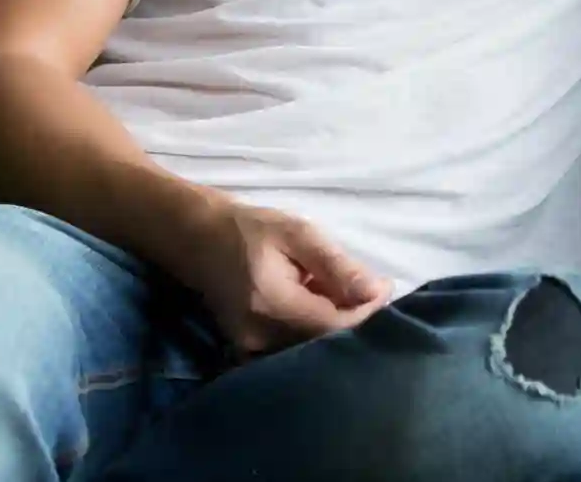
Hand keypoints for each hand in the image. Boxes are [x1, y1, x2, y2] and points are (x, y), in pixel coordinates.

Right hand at [183, 201, 392, 358]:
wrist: (196, 238)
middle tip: (368, 289)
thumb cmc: (249, 229)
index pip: (334, 326)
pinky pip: (291, 349)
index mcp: (272, 304)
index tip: (384, 287)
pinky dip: (312, 331)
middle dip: (353, 319)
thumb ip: (338, 266)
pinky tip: (316, 305)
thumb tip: (378, 292)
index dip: (367, 312)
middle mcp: (258, 337)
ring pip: (310, 349)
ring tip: (339, 291)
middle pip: (324, 343)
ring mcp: (249, 349)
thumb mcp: (298, 233)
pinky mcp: (246, 351)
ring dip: (333, 324)